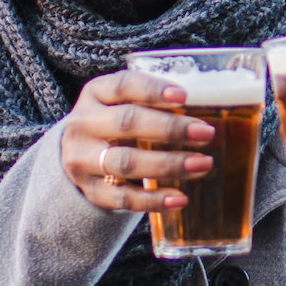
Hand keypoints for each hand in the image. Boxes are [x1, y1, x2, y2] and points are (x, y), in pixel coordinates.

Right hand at [60, 70, 214, 214]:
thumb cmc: (114, 123)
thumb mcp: (122, 103)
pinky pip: (123, 197)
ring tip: (203, 164)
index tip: (184, 96)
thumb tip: (209, 107)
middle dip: (170, 129)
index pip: (122, 86)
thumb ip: (153, 102)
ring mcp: (82, 159)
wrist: (76, 155)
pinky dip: (153, 199)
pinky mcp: (91, 191)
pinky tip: (180, 198)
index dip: (153, 90)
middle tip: (206, 133)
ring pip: (126, 162)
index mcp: (95, 94)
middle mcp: (84, 124)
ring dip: (168, 164)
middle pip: (127, 123)